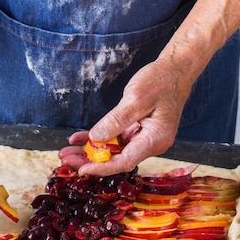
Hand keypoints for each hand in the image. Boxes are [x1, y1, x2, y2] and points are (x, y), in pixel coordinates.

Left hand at [60, 0, 239, 176]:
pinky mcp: (136, 129)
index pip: (126, 161)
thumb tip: (96, 139)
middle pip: (117, 158)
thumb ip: (116, 120)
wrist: (174, 70)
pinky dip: (98, 138)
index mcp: (155, 139)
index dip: (102, 167)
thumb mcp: (136, 99)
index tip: (82, 169)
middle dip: (90, 160)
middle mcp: (150, 143)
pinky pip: (114, 138)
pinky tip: (79, 138)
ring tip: (66, 151)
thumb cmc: (160, 81)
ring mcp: (143, 137)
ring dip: (90, 151)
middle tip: (65, 159)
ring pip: (113, 150)